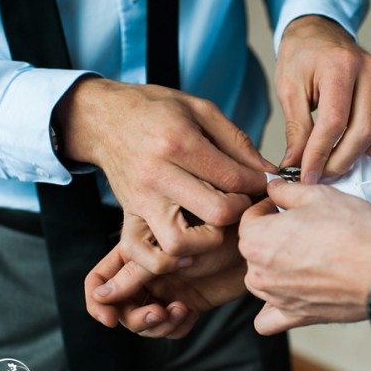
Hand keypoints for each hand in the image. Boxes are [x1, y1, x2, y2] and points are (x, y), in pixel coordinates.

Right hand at [55, 77, 277, 256]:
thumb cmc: (154, 110)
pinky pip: (145, 254)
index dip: (258, 184)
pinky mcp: (128, 216)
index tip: (265, 183)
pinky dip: (169, 260)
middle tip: (243, 201)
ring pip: (181, 243)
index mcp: (178, 142)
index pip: (231, 177)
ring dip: (208, 241)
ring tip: (216, 223)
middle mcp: (157, 174)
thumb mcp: (200, 109)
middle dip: (241, 211)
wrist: (104, 118)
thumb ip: (237, 141)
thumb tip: (267, 171)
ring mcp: (141, 199)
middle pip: (216, 212)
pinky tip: (189, 246)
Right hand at [85, 222, 247, 337]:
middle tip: (159, 314)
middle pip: (120, 308)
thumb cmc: (217, 231)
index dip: (96, 301)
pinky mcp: (188, 303)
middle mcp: (148, 273)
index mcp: (136, 252)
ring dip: (157, 325)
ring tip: (179, 311)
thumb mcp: (172, 250)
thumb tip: (102, 295)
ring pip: (145, 322)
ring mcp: (167, 289)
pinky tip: (191, 313)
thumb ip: (137, 271)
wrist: (256, 241)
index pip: (100, 279)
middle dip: (135, 318)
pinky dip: (176, 327)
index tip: (108, 319)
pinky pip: (170, 328)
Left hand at [238, 179, 370, 334]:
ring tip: (307, 256)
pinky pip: (269, 319)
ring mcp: (275, 297)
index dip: (268, 207)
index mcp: (256, 239)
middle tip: (303, 229)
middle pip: (254, 249)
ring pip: (261, 279)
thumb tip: (275, 189)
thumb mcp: (318, 195)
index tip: (283, 206)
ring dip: (276, 267)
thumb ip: (286, 191)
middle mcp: (258, 272)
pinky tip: (291, 293)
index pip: (249, 218)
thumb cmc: (353, 231)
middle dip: (272, 236)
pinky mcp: (295, 317)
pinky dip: (275, 307)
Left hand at [276, 15, 370, 183]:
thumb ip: (296, 129)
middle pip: (365, 131)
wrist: (319, 33)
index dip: (319, 155)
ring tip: (347, 151)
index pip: (334, 122)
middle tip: (321, 172)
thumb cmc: (302, 59)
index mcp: (341, 67)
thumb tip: (296, 165)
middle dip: (341, 161)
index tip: (306, 175)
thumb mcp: (288, 89)